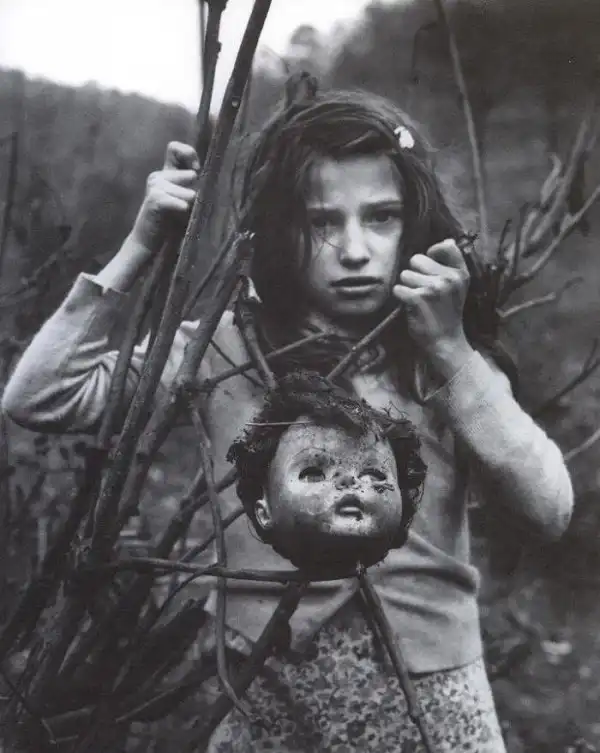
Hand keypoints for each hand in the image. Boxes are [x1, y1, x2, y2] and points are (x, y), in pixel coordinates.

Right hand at [130, 141, 198, 254]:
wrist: (150, 241)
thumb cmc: (171, 223)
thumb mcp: (186, 200)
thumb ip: (193, 185)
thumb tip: (202, 174)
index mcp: (167, 172)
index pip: (175, 148)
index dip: (189, 155)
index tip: (196, 170)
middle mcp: (159, 175)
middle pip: (189, 174)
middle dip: (195, 191)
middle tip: (188, 206)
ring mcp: (155, 185)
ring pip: (187, 191)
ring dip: (190, 204)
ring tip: (181, 214)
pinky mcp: (154, 198)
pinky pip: (179, 201)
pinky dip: (183, 208)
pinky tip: (182, 213)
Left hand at [393, 238, 472, 374]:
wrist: (446, 341)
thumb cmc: (448, 312)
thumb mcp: (459, 287)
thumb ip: (453, 263)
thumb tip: (448, 240)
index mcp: (460, 273)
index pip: (444, 246)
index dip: (432, 254)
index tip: (431, 270)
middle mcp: (448, 278)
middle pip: (416, 259)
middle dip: (416, 274)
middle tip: (424, 291)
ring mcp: (433, 288)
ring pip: (404, 274)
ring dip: (407, 287)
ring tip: (419, 300)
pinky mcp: (417, 299)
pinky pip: (398, 288)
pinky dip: (400, 297)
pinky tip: (411, 306)